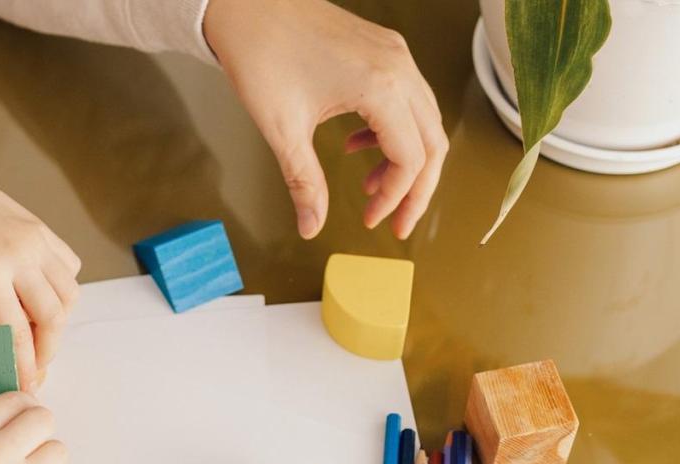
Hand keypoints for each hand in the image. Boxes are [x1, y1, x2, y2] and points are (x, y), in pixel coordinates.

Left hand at [0, 158, 80, 388]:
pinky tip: (39, 300)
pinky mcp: (43, 229)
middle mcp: (20, 254)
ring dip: (58, 322)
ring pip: (68, 295)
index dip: (23, 366)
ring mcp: (36, 239)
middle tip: (33, 367)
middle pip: (53, 318)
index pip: (18, 333)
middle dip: (47, 351)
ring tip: (37, 337)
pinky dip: (62, 291)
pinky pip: (69, 268)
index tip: (24, 386)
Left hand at [202, 0, 446, 239]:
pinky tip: (357, 146)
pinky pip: (406, 97)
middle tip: (396, 221)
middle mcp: (399, 67)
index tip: (370, 220)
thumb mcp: (283, 130)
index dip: (395, 198)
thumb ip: (305, 183)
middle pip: (432, 142)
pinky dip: (392, 130)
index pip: (410, 158)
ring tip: (371, 187)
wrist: (247, 6)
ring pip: (424, 120)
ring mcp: (395, 54)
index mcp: (382, 87)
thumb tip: (312, 225)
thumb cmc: (262, 56)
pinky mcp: (383, 48)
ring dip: (405, 159)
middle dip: (416, 188)